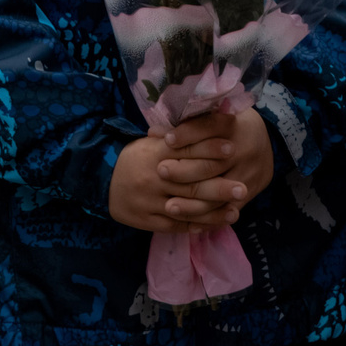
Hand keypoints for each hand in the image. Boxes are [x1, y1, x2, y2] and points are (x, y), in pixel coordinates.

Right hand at [107, 108, 274, 233]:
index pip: (186, 150)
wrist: (102, 180)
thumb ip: (177, 137)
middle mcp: (154, 177)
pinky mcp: (148, 220)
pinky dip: (196, 226)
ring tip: (235, 212)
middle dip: (218, 188)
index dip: (209, 149)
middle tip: (242, 188)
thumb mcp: (151, 142)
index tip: (231, 149)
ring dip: (212, 212)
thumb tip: (209, 119)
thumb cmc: (135, 157)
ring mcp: (151, 202)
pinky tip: (214, 224)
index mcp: (156, 153)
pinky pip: (175, 225)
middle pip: (190, 184)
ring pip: (185, 209)